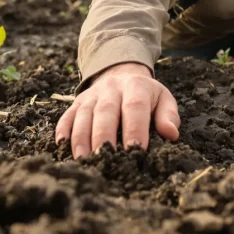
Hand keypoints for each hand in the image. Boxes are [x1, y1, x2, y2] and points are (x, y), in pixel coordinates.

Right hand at [54, 63, 180, 158]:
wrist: (121, 74)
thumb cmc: (145, 95)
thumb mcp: (163, 99)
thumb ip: (168, 116)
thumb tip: (171, 134)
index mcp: (136, 87)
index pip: (135, 107)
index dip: (134, 128)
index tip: (136, 151)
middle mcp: (112, 88)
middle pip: (105, 112)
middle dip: (104, 136)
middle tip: (105, 158)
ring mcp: (92, 95)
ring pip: (84, 115)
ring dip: (81, 138)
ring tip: (83, 159)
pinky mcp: (77, 102)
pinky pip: (67, 115)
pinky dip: (63, 130)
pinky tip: (62, 146)